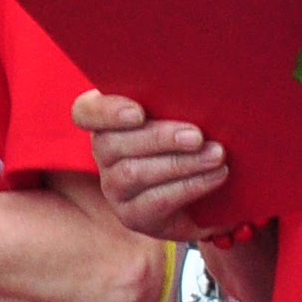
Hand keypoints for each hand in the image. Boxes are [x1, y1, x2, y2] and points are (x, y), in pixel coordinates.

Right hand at [73, 91, 231, 241]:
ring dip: (180, 163)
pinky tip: (215, 176)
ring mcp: (114, 188)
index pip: (85, 112)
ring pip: (134, 173)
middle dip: (158, 138)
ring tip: (216, 155)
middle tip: (197, 136)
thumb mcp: (182, 114)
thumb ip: (175, 101)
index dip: (106, 112)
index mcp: (108, 119)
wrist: (209, 191)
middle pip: (112, 144)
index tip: (138, 113)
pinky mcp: (133, 215)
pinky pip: (155, 201)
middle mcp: (104, 154)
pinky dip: (190, 186)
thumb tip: (196, 85)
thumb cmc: (193, 137)